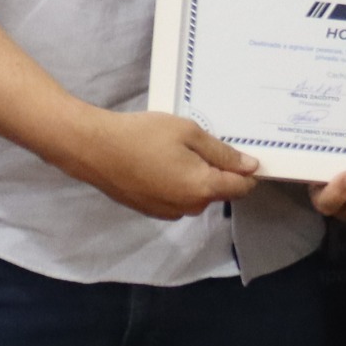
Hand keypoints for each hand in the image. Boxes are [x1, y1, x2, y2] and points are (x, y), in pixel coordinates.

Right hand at [73, 110, 258, 219]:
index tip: (241, 154)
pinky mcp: (152, 211)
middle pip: (218, 192)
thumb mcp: (188, 133)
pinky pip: (176, 199)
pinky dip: (175, 184)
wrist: (95, 149)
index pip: (241, 187)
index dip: (247, 171)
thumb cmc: (143, 135)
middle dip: (216, 172)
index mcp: (203, 188)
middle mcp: (190, 207)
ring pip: (196, 196)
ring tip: (173, 151)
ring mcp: (169, 212)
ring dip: (195, 178)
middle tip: (196, 144)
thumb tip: (250, 167)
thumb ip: (222, 152)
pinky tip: (158, 163)